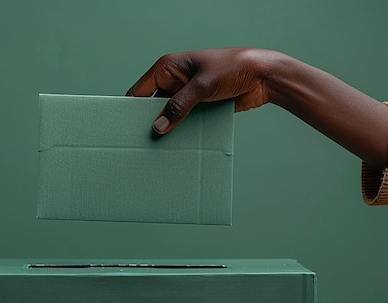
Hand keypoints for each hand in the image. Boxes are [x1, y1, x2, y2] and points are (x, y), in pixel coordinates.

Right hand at [126, 48, 273, 133]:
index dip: (130, 109)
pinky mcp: (200, 106)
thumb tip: (158, 127)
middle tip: (140, 144)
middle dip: (148, 123)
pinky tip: (178, 147)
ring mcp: (187, 95)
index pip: (139, 91)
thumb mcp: (202, 86)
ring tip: (158, 150)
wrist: (264, 76)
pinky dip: (182, 132)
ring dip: (167, 129)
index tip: (123, 129)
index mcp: (168, 67)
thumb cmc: (233, 68)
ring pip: (169, 116)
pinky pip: (185, 122)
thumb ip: (179, 107)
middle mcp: (175, 81)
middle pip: (152, 106)